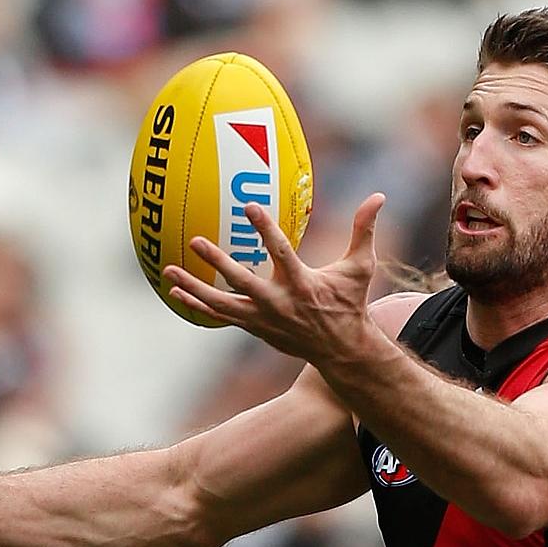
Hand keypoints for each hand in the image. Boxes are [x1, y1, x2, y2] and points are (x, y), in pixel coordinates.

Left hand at [164, 194, 385, 363]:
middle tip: (195, 241)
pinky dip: (197, 304)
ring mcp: (264, 318)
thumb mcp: (361, 267)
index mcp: (304, 284)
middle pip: (243, 281)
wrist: (341, 350)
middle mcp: (280, 303)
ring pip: (221, 304)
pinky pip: (220, 315)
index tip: (248, 206)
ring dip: (194, 288)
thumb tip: (379, 196)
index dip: (265, 229)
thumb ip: (364, 230)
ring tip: (168, 270)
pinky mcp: (255, 327)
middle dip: (218, 262)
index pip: (282, 252)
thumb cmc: (350, 303)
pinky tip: (176, 293)